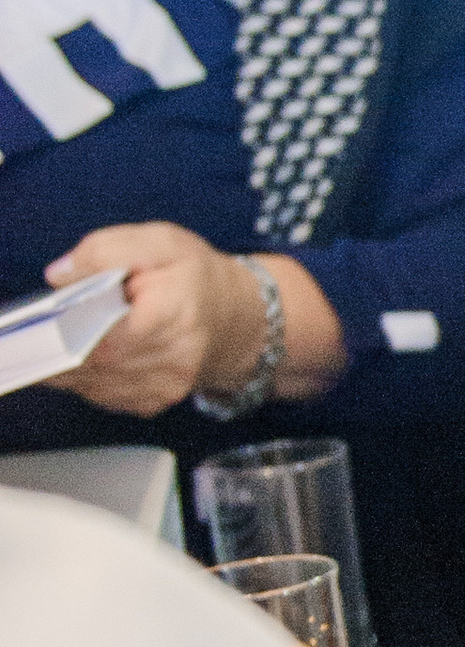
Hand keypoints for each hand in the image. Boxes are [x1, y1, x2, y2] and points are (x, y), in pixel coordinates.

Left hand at [45, 224, 255, 411]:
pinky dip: (88, 373)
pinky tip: (99, 349)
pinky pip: (98, 394)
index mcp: (172, 317)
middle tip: (60, 317)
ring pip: (87, 384)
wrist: (232, 316)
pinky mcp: (151, 404)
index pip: (103, 338)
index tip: (52, 314)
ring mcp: (161, 389)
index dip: (66, 330)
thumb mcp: (157, 242)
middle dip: (62, 342)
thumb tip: (60, 276)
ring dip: (71, 359)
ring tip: (82, 329)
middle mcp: (171, 363)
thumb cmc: (193, 276)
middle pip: (88, 365)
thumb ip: (104, 251)